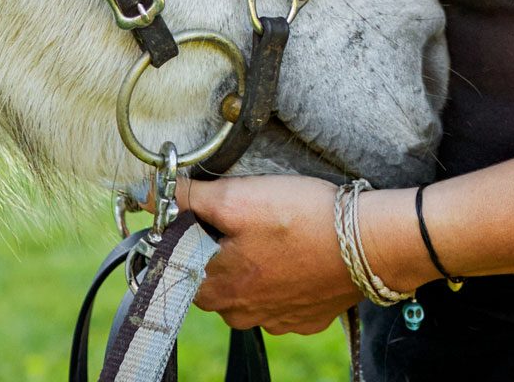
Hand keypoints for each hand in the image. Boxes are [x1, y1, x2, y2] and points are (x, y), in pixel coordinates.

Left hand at [179, 174, 357, 334]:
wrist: (367, 244)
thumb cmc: (301, 218)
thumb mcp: (239, 197)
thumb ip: (191, 198)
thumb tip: (147, 193)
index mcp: (217, 288)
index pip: (179, 267)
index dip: (186, 236)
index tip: (203, 213)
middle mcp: (242, 314)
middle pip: (212, 282)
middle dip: (219, 251)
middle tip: (244, 216)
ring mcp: (276, 321)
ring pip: (247, 292)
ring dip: (251, 265)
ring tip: (274, 232)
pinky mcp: (305, 318)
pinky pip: (281, 299)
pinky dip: (283, 277)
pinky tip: (297, 253)